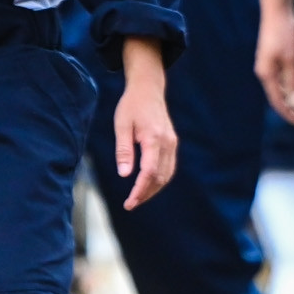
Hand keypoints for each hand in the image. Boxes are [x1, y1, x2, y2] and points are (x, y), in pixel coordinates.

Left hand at [114, 38, 177, 208]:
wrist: (148, 89)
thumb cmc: (131, 106)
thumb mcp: (121, 125)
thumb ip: (123, 150)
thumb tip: (124, 175)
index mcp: (154, 138)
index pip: (149, 172)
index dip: (140, 190)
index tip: (130, 202)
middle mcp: (167, 143)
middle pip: (161, 177)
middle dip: (146, 193)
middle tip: (130, 204)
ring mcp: (172, 143)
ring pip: (167, 174)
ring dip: (153, 189)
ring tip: (137, 198)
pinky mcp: (172, 143)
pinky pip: (169, 167)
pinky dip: (160, 180)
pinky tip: (147, 185)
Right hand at [255, 9, 293, 127]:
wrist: (281, 8)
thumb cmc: (286, 33)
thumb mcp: (293, 60)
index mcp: (268, 75)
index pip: (280, 103)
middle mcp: (269, 73)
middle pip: (284, 98)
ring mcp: (275, 65)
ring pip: (289, 88)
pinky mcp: (283, 57)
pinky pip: (293, 78)